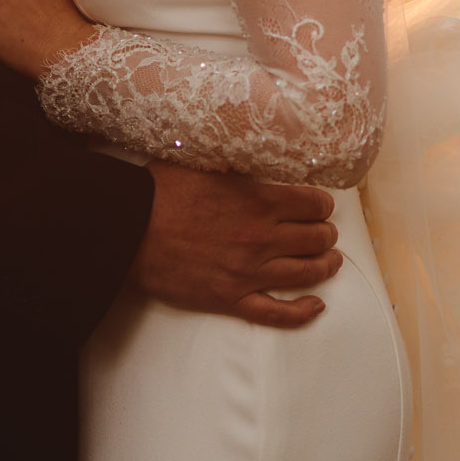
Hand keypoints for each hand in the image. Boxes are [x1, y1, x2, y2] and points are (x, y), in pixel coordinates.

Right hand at [134, 162, 342, 327]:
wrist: (129, 229)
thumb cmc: (161, 191)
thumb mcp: (205, 162)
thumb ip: (236, 162)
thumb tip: (253, 148)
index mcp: (260, 200)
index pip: (314, 204)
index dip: (322, 204)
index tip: (320, 206)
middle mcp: (263, 237)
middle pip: (317, 239)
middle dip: (326, 234)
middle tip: (324, 233)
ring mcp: (249, 272)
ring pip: (307, 273)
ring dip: (325, 266)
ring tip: (330, 261)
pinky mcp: (232, 299)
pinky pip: (278, 312)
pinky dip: (303, 311)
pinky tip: (317, 305)